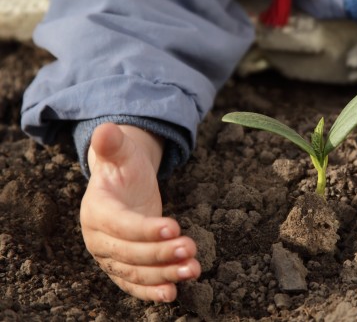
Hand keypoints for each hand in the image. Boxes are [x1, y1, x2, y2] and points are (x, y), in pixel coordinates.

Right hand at [80, 123, 200, 301]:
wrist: (124, 186)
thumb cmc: (124, 168)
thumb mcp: (121, 153)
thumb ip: (113, 144)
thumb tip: (105, 129)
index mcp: (96, 211)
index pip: (120, 225)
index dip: (145, 229)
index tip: (174, 227)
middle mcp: (98, 239)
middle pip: (129, 253)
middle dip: (161, 254)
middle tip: (192, 249)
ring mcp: (110, 257)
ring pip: (135, 273)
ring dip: (164, 275)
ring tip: (194, 270)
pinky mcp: (123, 268)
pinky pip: (136, 285)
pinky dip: (153, 291)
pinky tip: (174, 293)